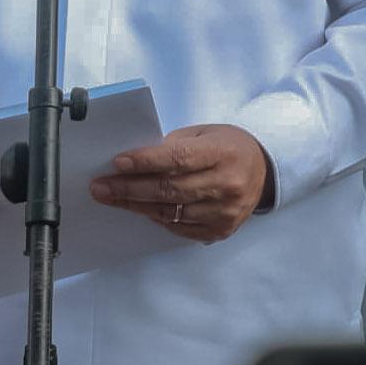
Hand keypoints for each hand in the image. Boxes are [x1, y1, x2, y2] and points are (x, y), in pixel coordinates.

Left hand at [91, 124, 275, 243]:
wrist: (264, 171)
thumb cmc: (227, 147)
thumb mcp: (204, 134)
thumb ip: (172, 146)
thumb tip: (133, 162)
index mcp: (223, 153)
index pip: (178, 159)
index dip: (145, 162)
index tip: (117, 163)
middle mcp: (227, 185)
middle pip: (169, 190)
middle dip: (129, 189)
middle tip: (101, 187)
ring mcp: (225, 212)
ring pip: (170, 213)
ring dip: (136, 206)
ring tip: (112, 198)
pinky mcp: (221, 230)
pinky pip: (179, 228)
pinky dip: (157, 218)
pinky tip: (140, 209)